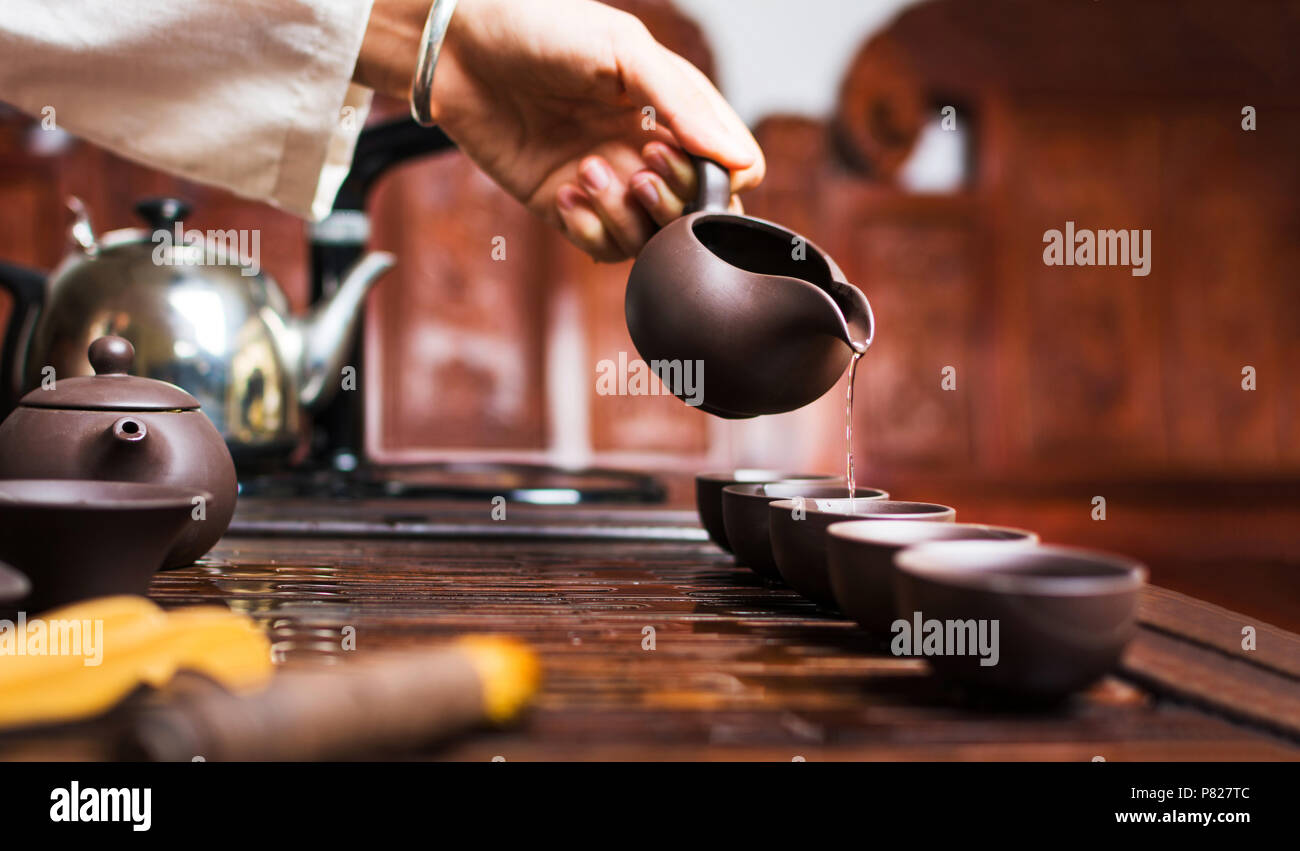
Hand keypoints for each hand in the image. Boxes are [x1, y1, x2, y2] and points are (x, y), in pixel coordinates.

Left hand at [359, 0, 763, 260]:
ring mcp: (609, 182)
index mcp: (673, 109)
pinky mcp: (568, 207)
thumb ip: (684, 104)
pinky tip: (563, 191)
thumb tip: (741, 160)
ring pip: (650, 238)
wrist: (457, 48)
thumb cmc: (539, 29)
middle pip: (696, 213)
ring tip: (585, 170)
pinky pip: (602, 246)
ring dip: (622, 213)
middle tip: (637, 167)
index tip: (676, 152)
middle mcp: (647, 150)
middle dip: (672, 201)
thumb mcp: (622, 50)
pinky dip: (588, 229)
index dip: (718, 177)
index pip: (732, 167)